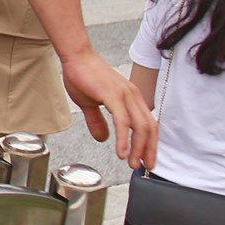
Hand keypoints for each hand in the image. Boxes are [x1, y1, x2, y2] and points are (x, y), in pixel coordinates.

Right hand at [62, 50, 157, 169]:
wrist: (75, 57)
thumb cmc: (82, 76)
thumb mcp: (89, 104)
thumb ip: (97, 121)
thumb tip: (103, 138)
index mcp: (131, 98)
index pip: (148, 124)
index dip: (150, 143)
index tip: (146, 159)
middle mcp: (133, 96)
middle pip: (149, 128)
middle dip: (148, 150)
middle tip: (144, 167)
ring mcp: (125, 95)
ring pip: (140, 127)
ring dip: (138, 148)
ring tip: (132, 163)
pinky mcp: (113, 96)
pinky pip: (123, 121)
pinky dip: (124, 139)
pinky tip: (121, 152)